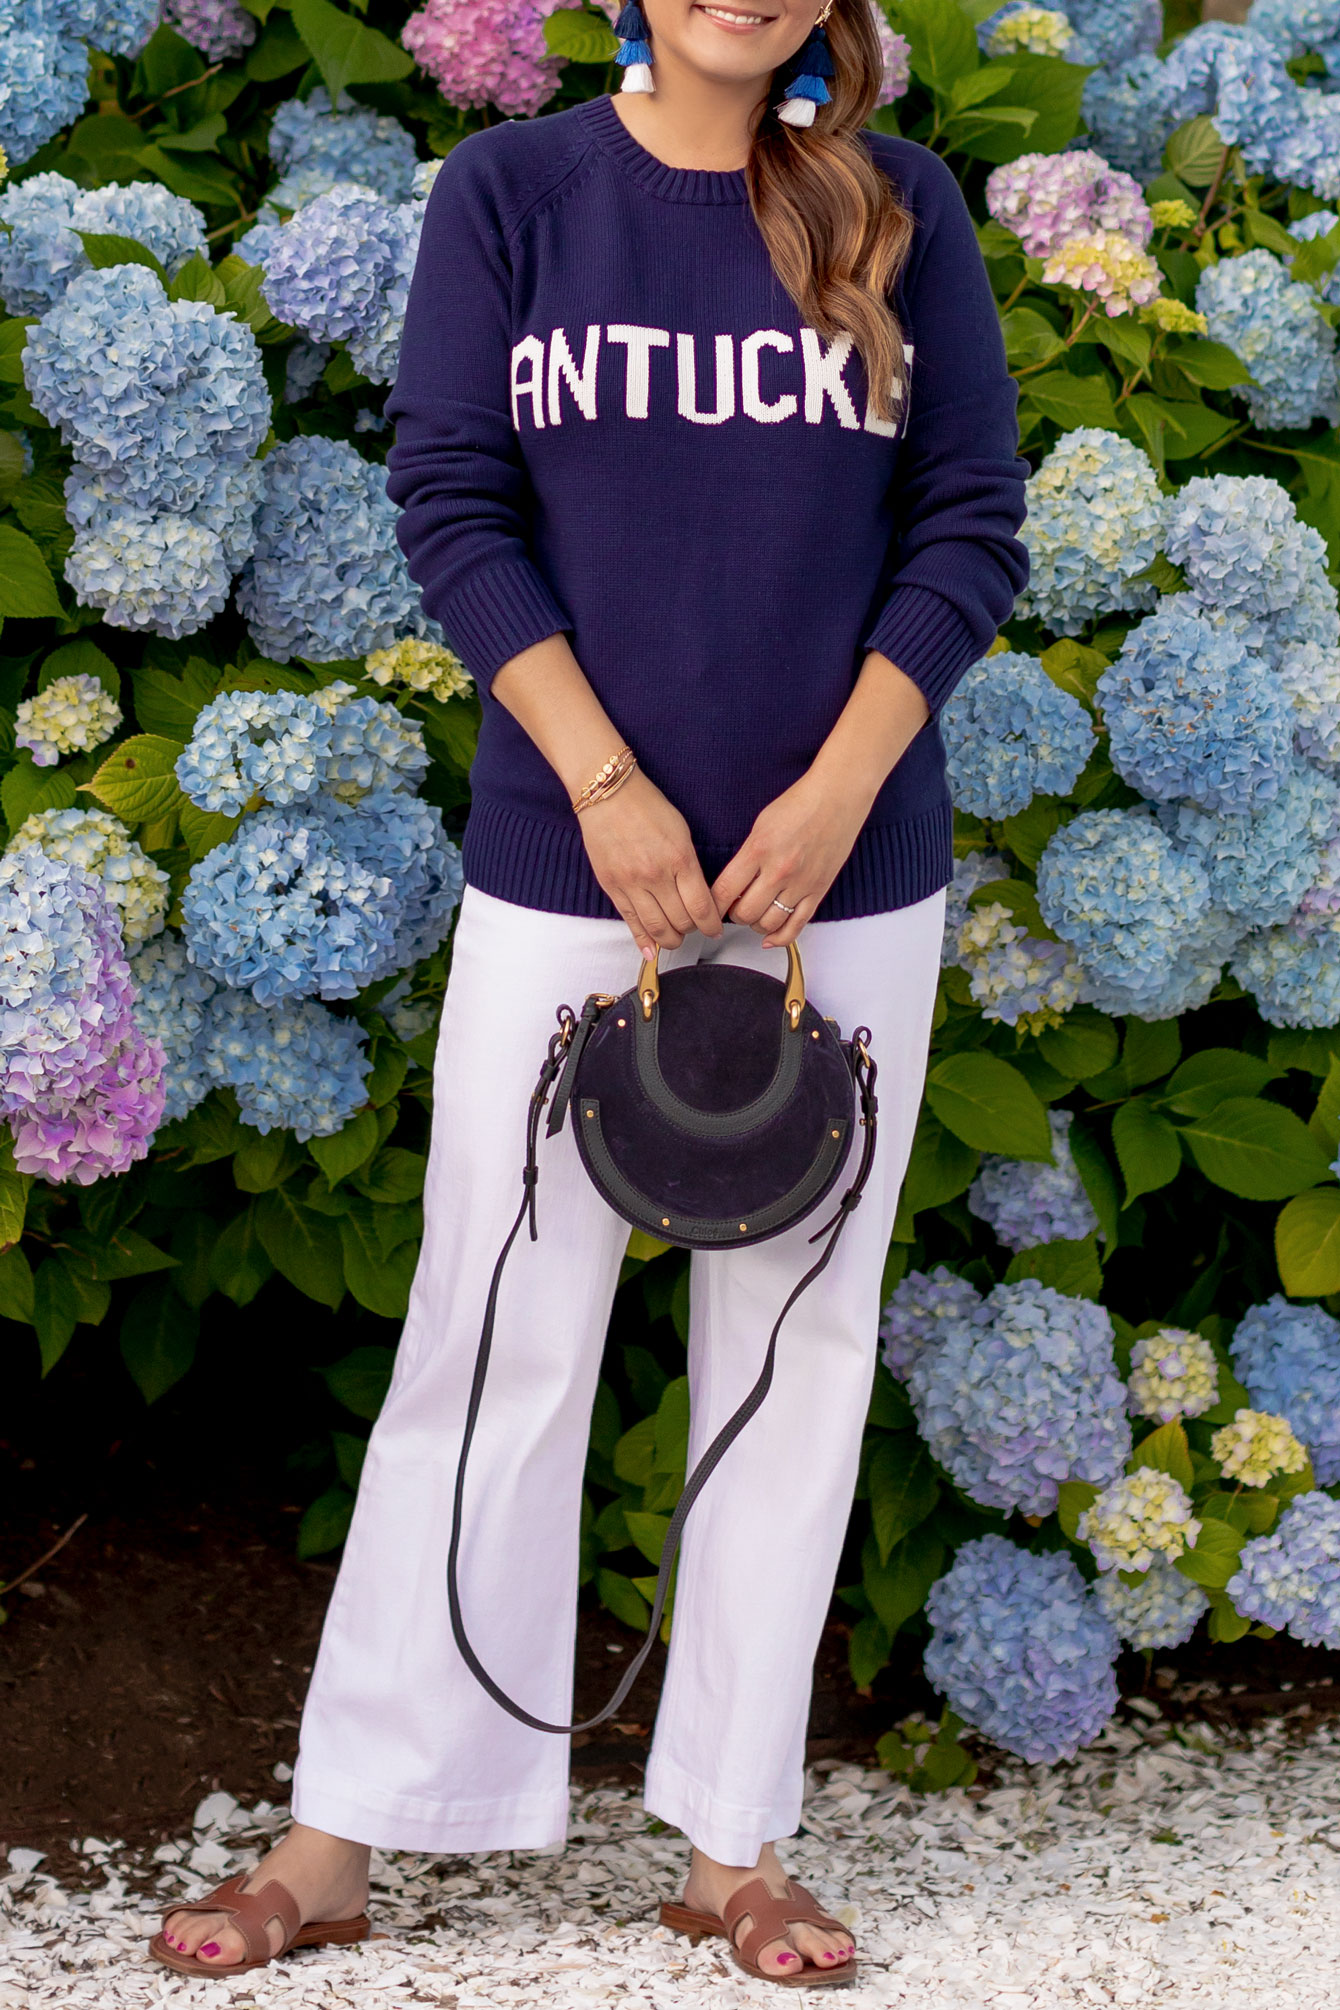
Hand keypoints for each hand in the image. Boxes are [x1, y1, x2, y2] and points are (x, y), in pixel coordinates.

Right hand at [579, 769, 721, 956]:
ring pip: (656, 928)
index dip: (711, 925)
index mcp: (679, 859)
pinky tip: (651, 951)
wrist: (607, 794)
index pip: (701, 908)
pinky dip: (642, 941)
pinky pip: (630, 922)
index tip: (715, 929)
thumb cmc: (647, 807)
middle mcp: (656, 876)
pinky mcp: (612, 887)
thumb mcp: (681, 831)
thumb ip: (690, 866)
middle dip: (692, 931)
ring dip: (670, 939)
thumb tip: (698, 897)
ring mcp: (631, 883)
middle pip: (681, 922)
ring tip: (676, 938)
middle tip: (696, 929)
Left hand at [710, 769, 871, 946]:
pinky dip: (780, 938)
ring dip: (755, 925)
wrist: (837, 798)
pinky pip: (797, 925)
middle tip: (732, 909)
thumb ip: (746, 857)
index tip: (709, 909)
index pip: (724, 891)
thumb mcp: (760, 826)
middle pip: (744, 913)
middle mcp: (779, 870)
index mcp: (759, 850)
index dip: (712, 906)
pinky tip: (770, 938)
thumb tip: (733, 885)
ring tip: (752, 916)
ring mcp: (800, 883)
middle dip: (733, 915)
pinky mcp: (818, 890)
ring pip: (768, 923)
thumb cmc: (800, 804)